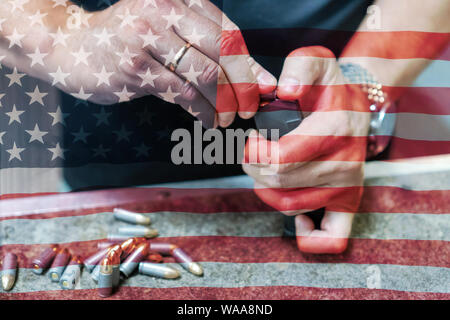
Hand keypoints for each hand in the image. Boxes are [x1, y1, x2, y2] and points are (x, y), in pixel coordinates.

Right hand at [44, 0, 275, 127]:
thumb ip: (204, 47)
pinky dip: (202, 111)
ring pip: (205, 74)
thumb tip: (253, 76)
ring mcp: (146, 37)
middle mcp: (163, 10)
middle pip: (222, 51)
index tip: (266, 86)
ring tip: (229, 118)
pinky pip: (181, 93)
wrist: (71, 46)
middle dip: (244, 85)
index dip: (251, 63)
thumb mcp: (166, 31)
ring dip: (224, 102)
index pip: (228, 31)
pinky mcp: (134, 66)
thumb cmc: (126, 40)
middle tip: (252, 107)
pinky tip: (208, 120)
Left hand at [243, 46, 370, 253]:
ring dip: (267, 189)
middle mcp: (343, 163)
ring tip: (267, 169)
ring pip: (289, 205)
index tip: (252, 139)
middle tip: (255, 151)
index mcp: (334, 130)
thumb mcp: (317, 60)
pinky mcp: (349, 202)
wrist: (360, 106)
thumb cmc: (330, 87)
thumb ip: (299, 66)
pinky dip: (309, 236)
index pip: (280, 160)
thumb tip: (284, 90)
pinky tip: (299, 220)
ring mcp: (347, 186)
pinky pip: (332, 235)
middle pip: (279, 182)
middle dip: (255, 167)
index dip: (254, 153)